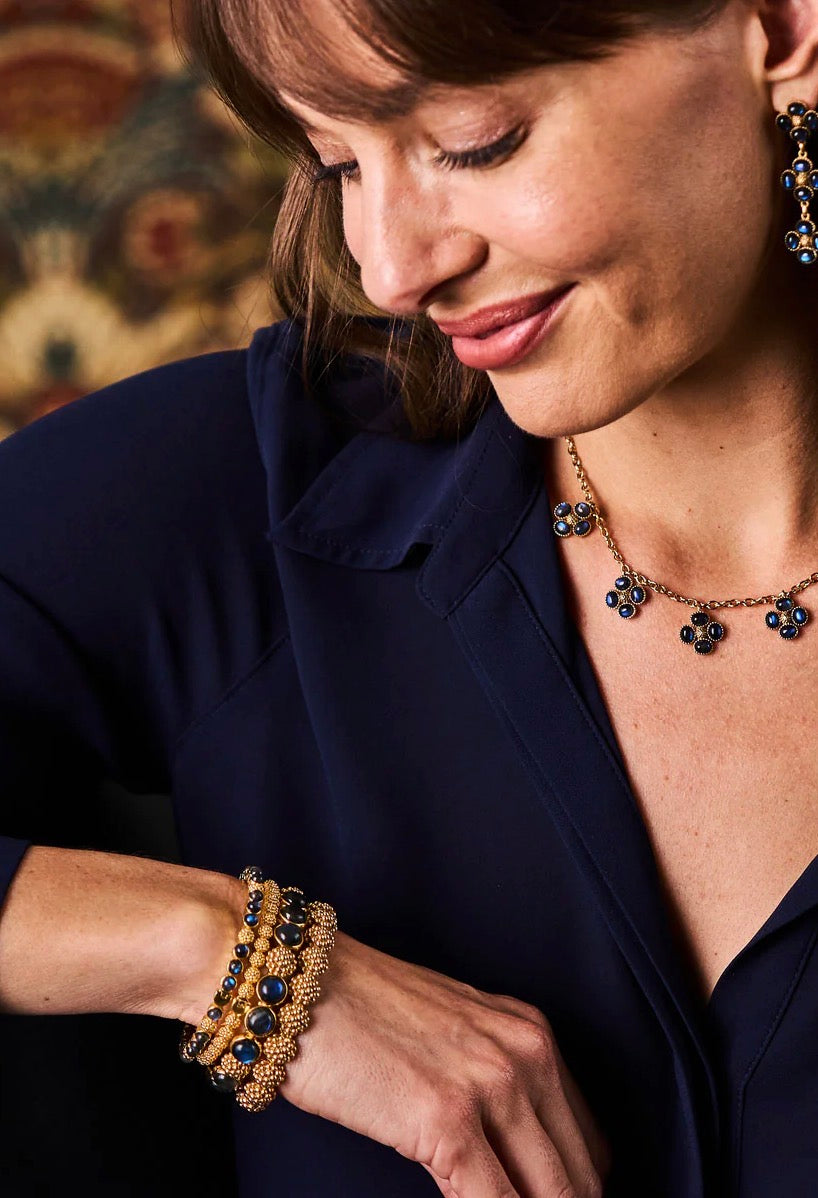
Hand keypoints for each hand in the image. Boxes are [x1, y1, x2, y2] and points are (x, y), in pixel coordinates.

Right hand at [279, 930, 611, 1197]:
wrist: (299, 982)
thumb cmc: (360, 1012)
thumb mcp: (453, 1040)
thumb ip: (494, 1092)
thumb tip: (517, 1167)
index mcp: (531, 1035)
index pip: (588, 1146)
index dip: (571, 1193)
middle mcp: (526, 1054)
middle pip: (581, 1178)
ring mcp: (492, 1085)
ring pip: (552, 1196)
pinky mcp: (449, 1119)